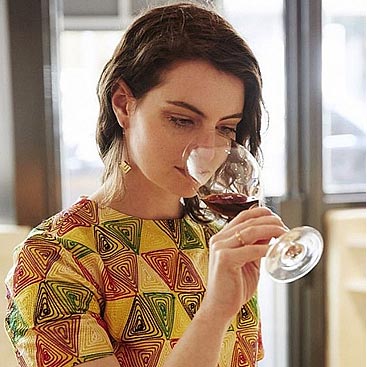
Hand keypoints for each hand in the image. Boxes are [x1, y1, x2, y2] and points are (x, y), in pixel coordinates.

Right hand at [200, 207, 286, 322]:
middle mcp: (219, 239)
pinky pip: (251, 249)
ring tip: (285, 235)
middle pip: (249, 221)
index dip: (262, 213)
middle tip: (285, 228)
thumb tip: (272, 234)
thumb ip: (257, 247)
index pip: (243, 216)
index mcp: (222, 237)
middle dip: (271, 221)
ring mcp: (220, 248)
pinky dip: (267, 249)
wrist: (219, 307)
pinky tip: (277, 251)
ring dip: (271, 230)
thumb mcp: (249, 262)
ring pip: (250, 231)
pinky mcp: (225, 259)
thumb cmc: (234, 287)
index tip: (277, 218)